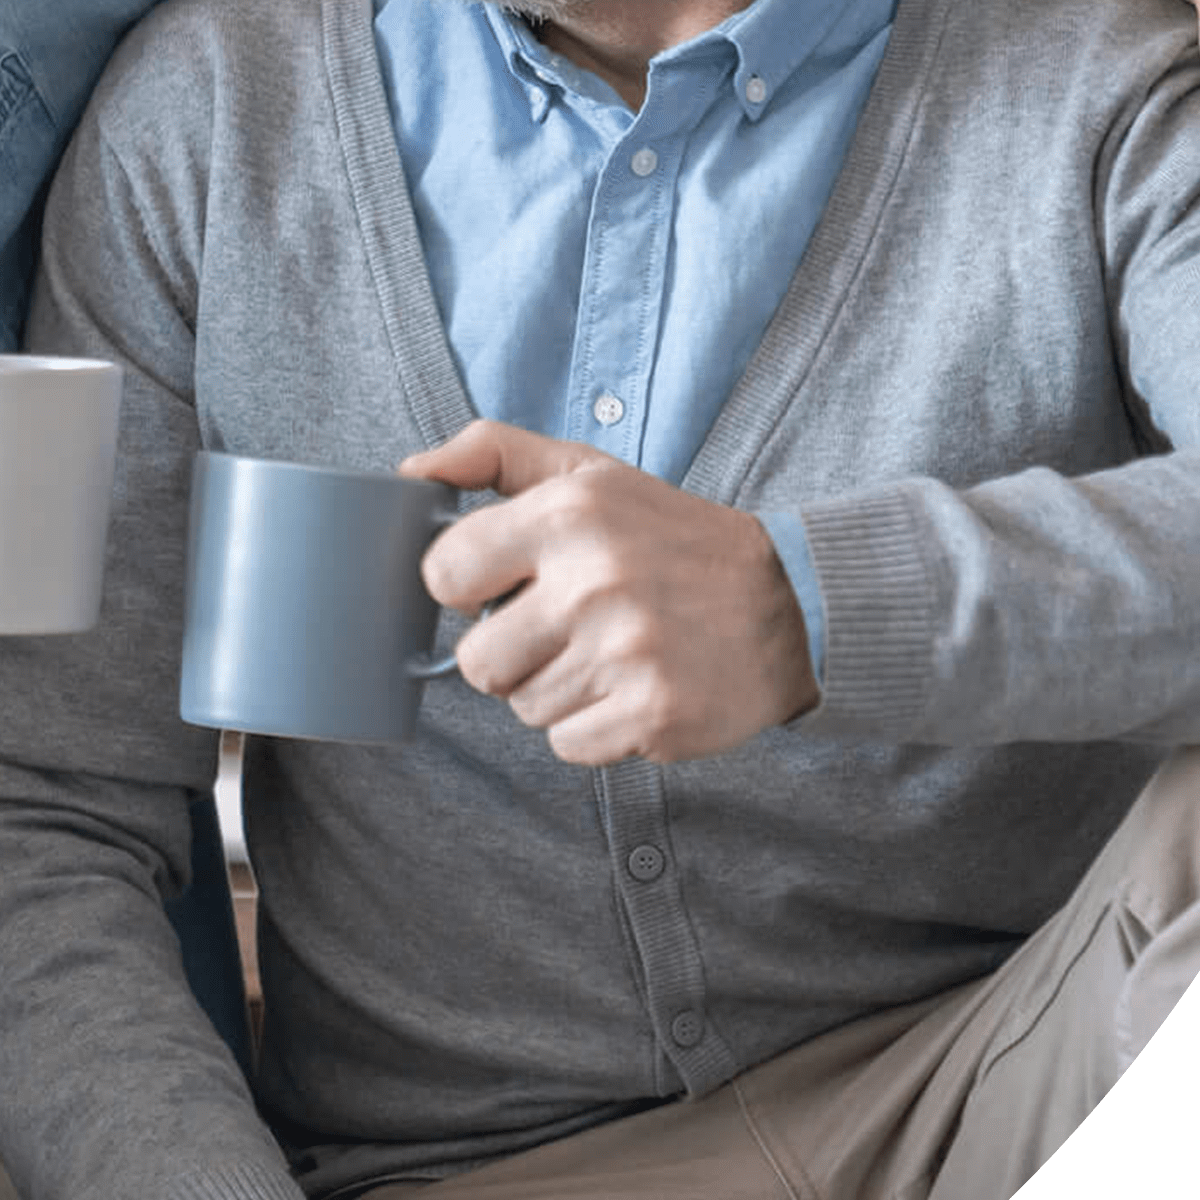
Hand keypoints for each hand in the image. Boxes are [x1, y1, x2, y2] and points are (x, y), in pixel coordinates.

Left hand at [406, 422, 813, 764]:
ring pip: (522, 706)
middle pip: (475, 661)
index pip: (443, 573)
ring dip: (553, 688)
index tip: (501, 583)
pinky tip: (630, 688)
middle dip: (507, 651)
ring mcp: (624, 656)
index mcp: (567, 516)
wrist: (788, 603)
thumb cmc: (669, 536)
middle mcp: (593, 584)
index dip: (465, 586)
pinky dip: (591, 727)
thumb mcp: (588, 472)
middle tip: (562, 627)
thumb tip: (410, 471)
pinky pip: (567, 744)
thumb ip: (493, 454)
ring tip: (607, 652)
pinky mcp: (653, 716)